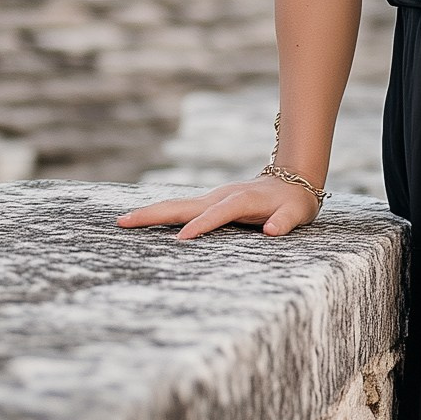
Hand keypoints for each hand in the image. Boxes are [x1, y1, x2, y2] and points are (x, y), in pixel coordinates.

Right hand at [116, 178, 318, 241]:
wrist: (292, 179)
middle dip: (155, 214)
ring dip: (150, 213)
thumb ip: (285, 222)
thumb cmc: (294, 202)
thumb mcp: (296, 213)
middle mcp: (221, 196)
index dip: (200, 226)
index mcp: (241, 200)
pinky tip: (141, 221)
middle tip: (125, 221)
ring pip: (176, 205)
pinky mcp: (208, 203)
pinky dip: (160, 213)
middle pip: (183, 205)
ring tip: (123, 221)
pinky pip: (180, 209)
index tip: (180, 240)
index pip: (217, 215)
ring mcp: (212, 198)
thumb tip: (271, 231)